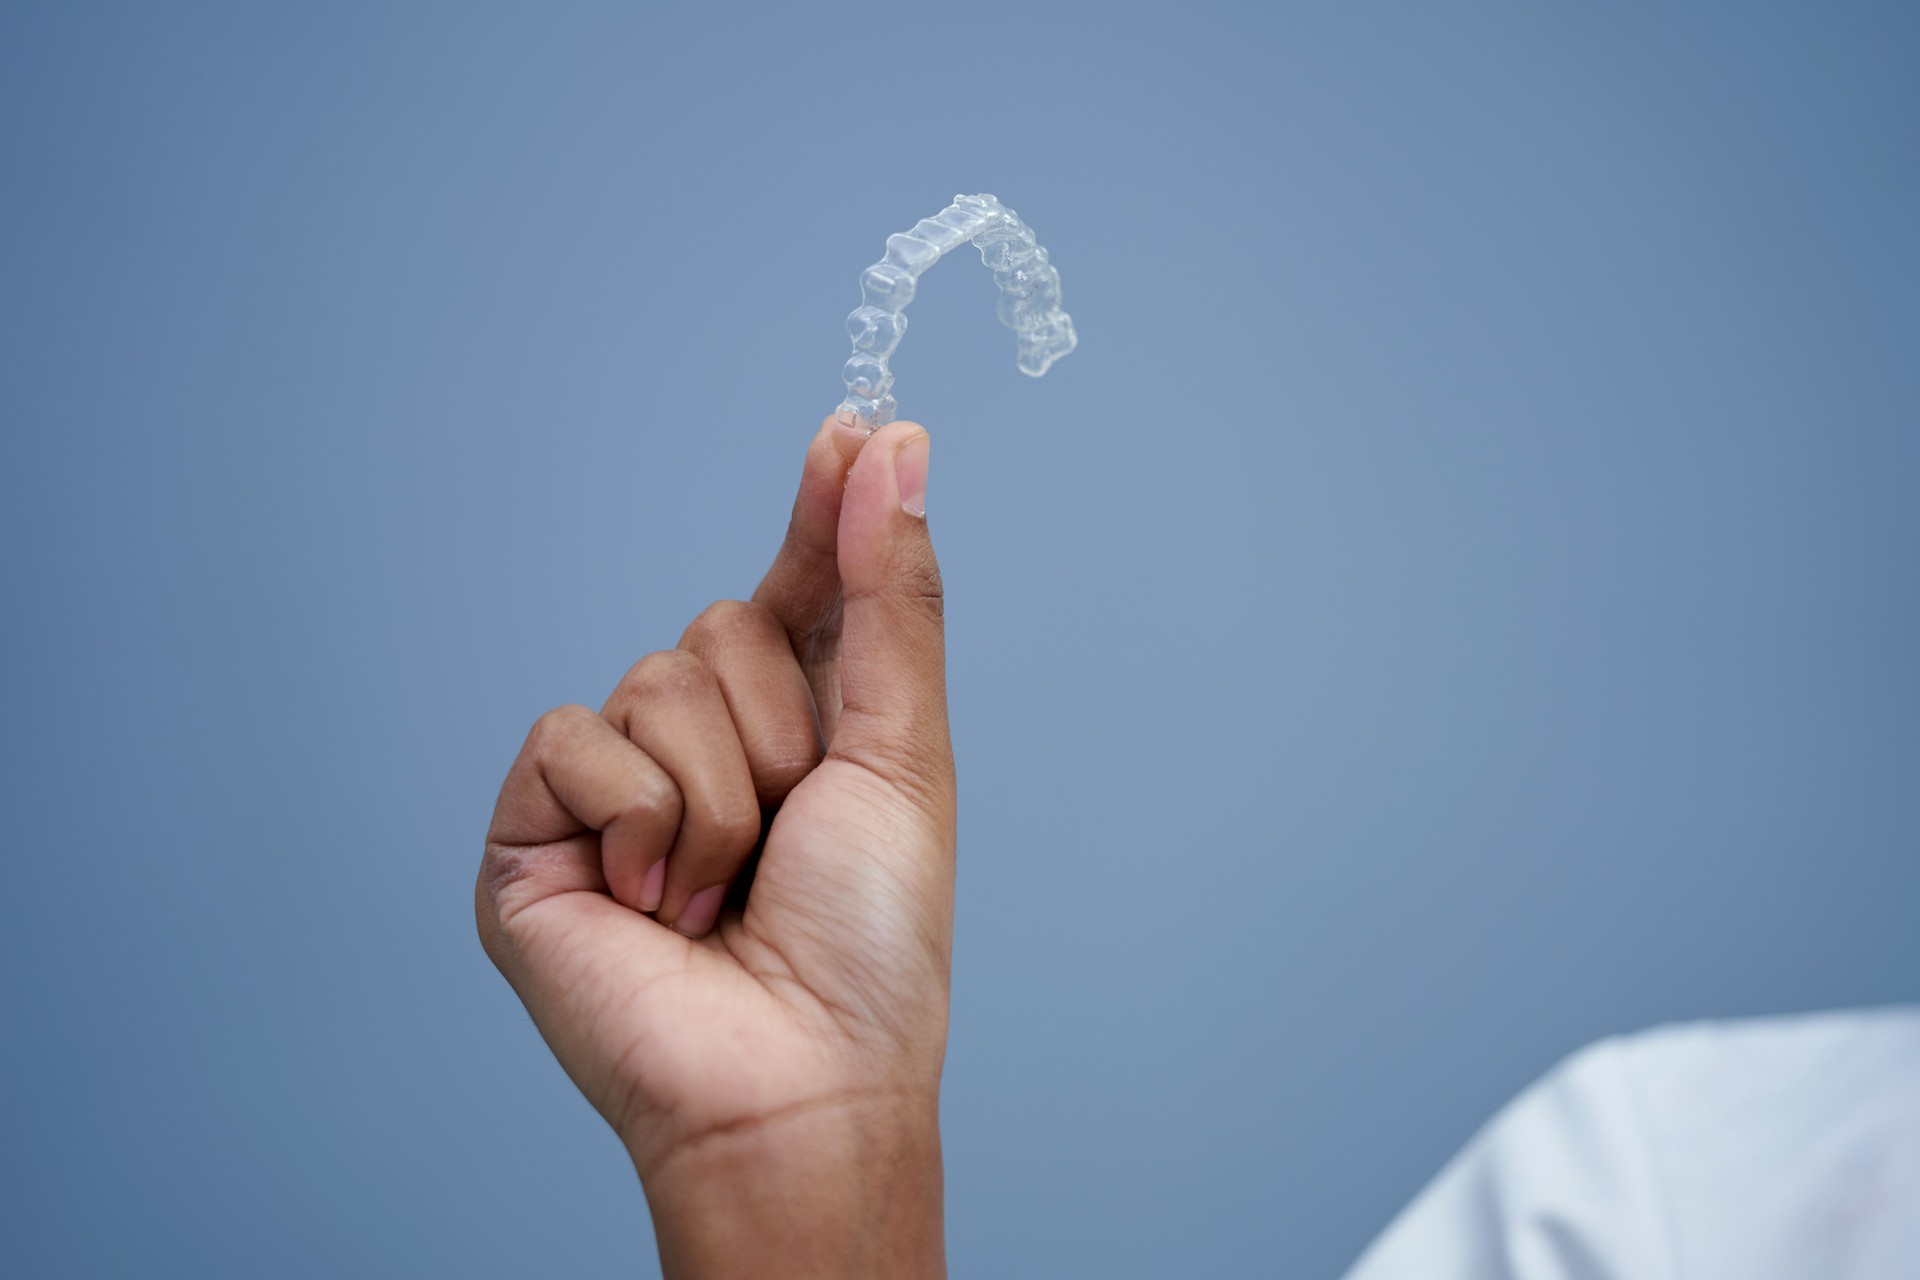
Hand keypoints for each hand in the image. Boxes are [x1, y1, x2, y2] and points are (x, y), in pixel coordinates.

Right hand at [476, 418, 951, 1278]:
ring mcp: (613, 784)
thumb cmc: (865, 941)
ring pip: (652, 679)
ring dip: (716, 796)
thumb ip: (888, 597)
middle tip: (789, 837)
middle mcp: (699, 740)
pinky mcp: (536, 826)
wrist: (795, 1078)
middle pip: (718, 624)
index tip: (855, 425)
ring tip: (723, 893)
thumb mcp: (902, 751)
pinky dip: (636, 820)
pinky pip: (574, 739)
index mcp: (798, 721)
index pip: (796, 586)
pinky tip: (651, 906)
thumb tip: (889, 446)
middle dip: (777, 729)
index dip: (821, 510)